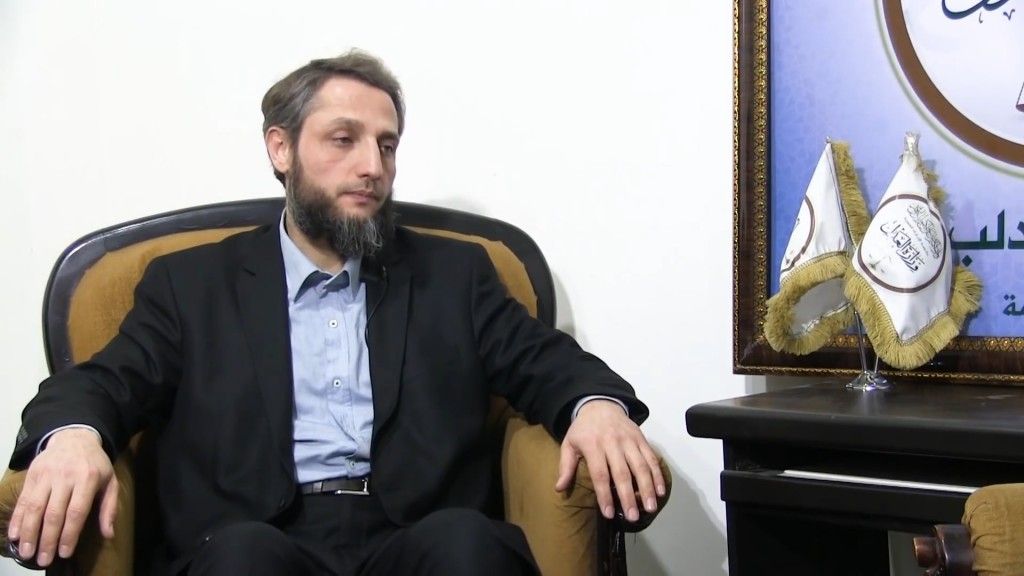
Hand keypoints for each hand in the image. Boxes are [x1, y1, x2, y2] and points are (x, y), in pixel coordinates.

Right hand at [7, 428, 117, 566]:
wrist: (74, 437)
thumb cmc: (95, 464)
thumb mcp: (110, 481)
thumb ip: (109, 507)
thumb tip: (109, 534)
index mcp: (88, 478)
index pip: (76, 511)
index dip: (69, 534)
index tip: (65, 553)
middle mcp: (66, 476)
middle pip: (54, 513)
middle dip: (48, 539)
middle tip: (44, 559)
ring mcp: (47, 475)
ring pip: (35, 507)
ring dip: (29, 532)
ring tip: (27, 552)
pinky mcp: (32, 474)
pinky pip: (23, 499)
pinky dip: (18, 518)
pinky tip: (15, 535)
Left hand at [555, 400, 664, 521]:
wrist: (601, 404)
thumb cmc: (583, 430)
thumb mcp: (569, 444)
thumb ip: (565, 466)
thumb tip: (559, 488)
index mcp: (593, 445)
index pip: (600, 474)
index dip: (605, 495)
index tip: (609, 513)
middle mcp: (612, 442)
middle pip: (622, 473)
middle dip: (628, 496)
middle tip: (633, 516)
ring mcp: (629, 440)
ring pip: (641, 466)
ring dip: (647, 488)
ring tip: (650, 507)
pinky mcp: (641, 439)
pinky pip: (651, 458)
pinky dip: (657, 475)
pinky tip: (660, 491)